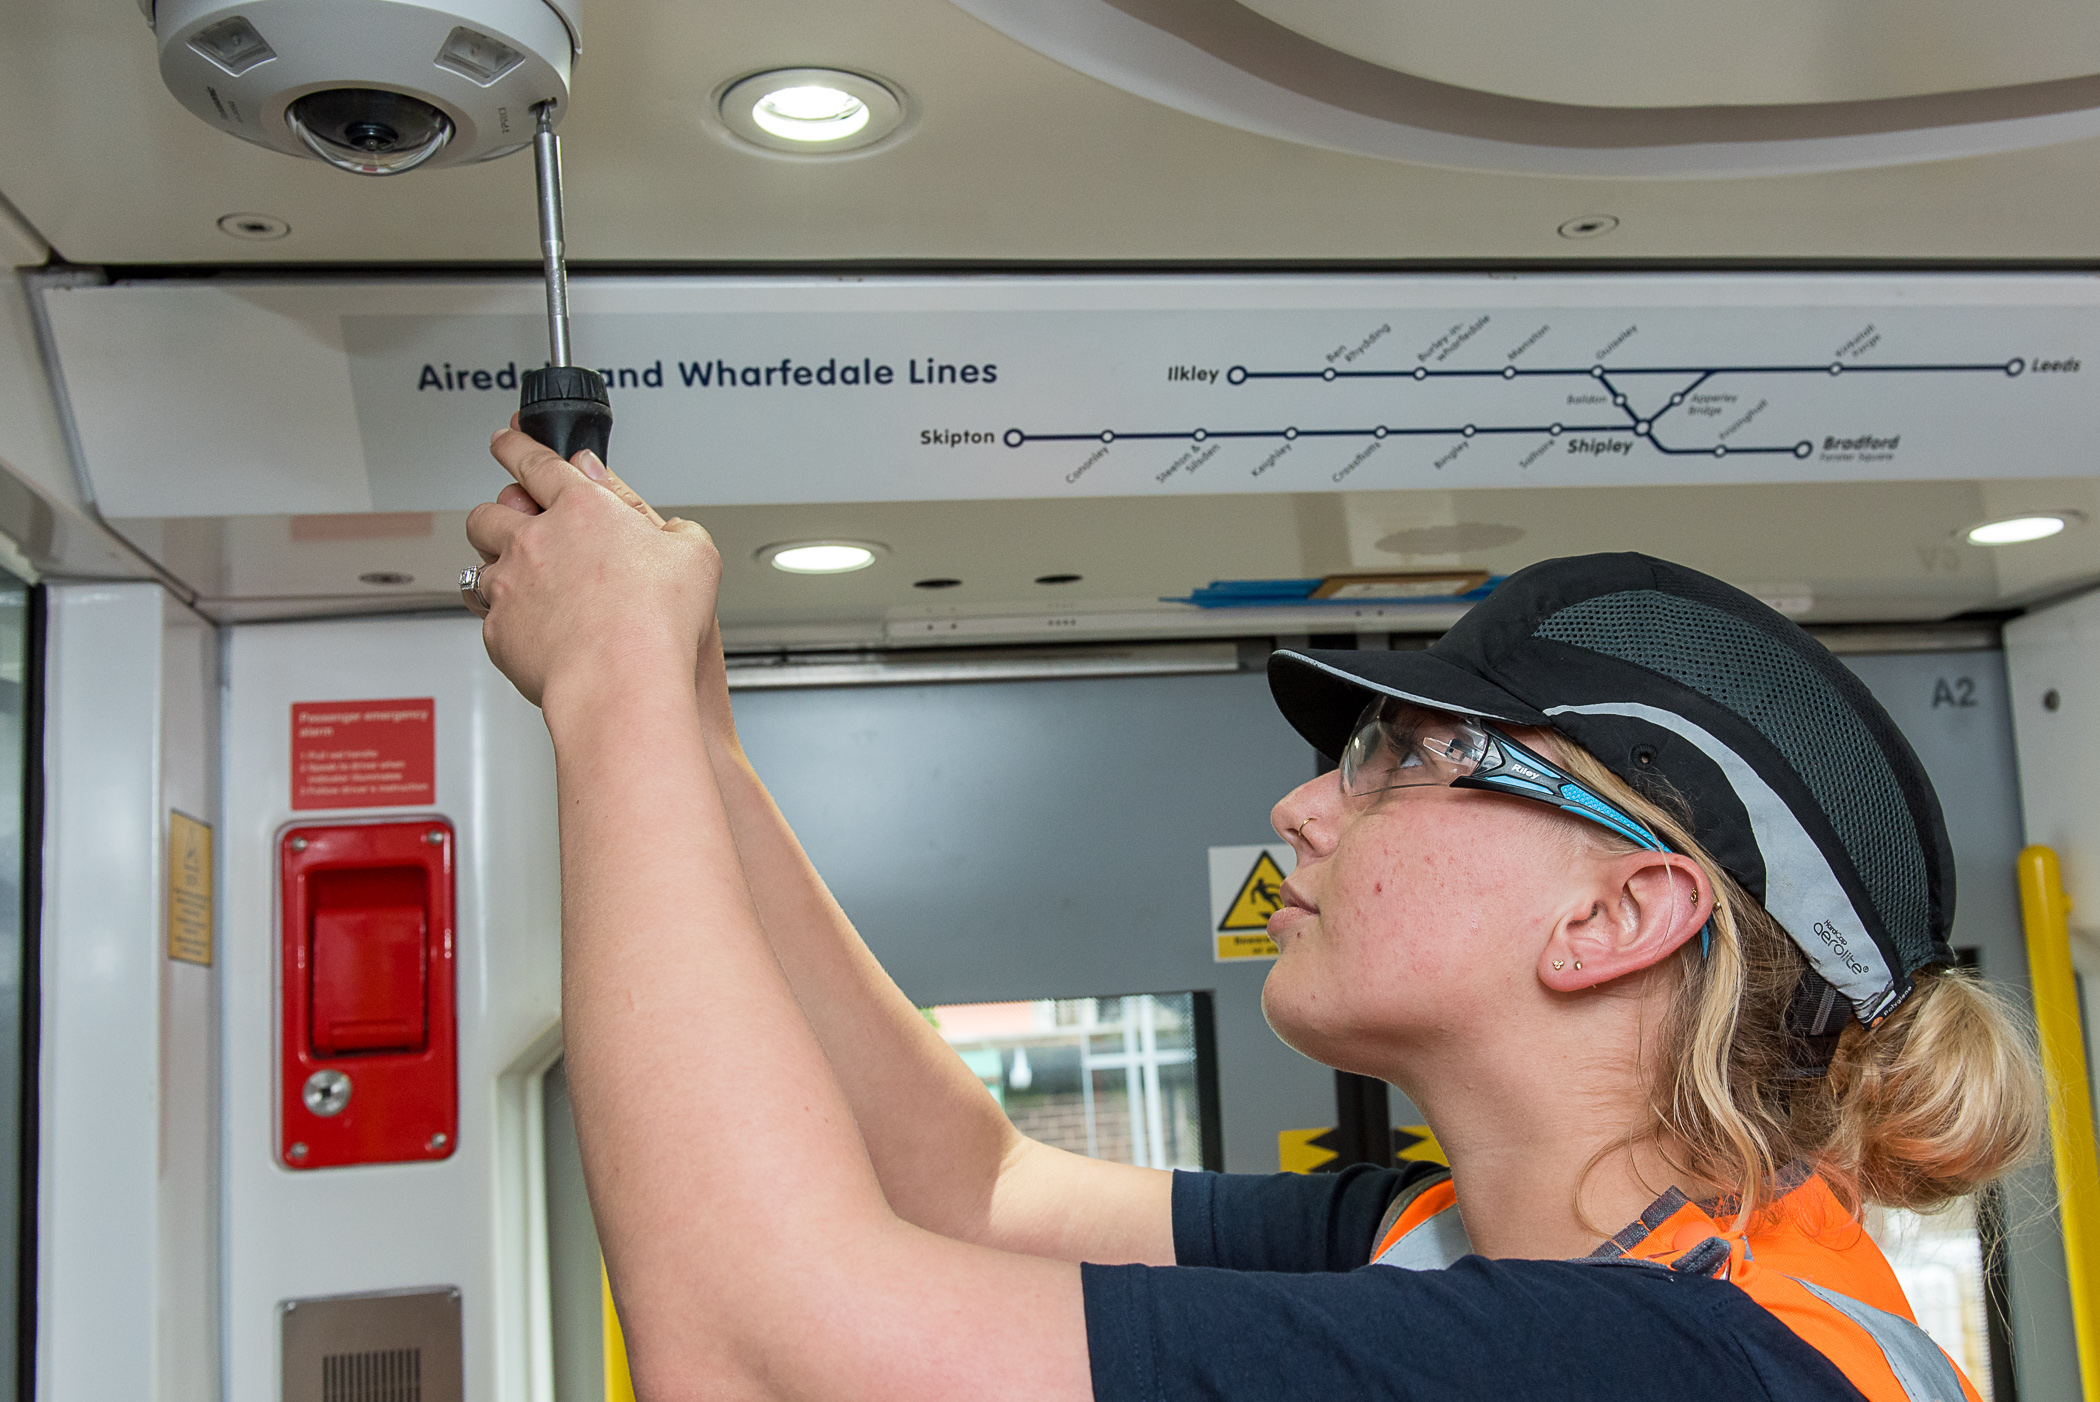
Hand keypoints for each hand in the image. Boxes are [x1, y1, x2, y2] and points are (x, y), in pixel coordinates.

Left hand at [466, 427, 719, 708]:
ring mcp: (510, 584)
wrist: (620, 683)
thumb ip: (674, 530)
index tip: (507, 438)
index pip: (535, 460)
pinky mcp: (498, 630)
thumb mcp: (695, 555)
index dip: (517, 444)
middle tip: (516, 523)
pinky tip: (533, 631)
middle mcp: (535, 540)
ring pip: (478, 561)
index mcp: (582, 508)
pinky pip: (487, 616)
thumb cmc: (657, 623)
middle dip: (499, 512)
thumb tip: (665, 527)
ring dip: (496, 564)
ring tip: (520, 581)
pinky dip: (505, 619)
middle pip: (491, 510)